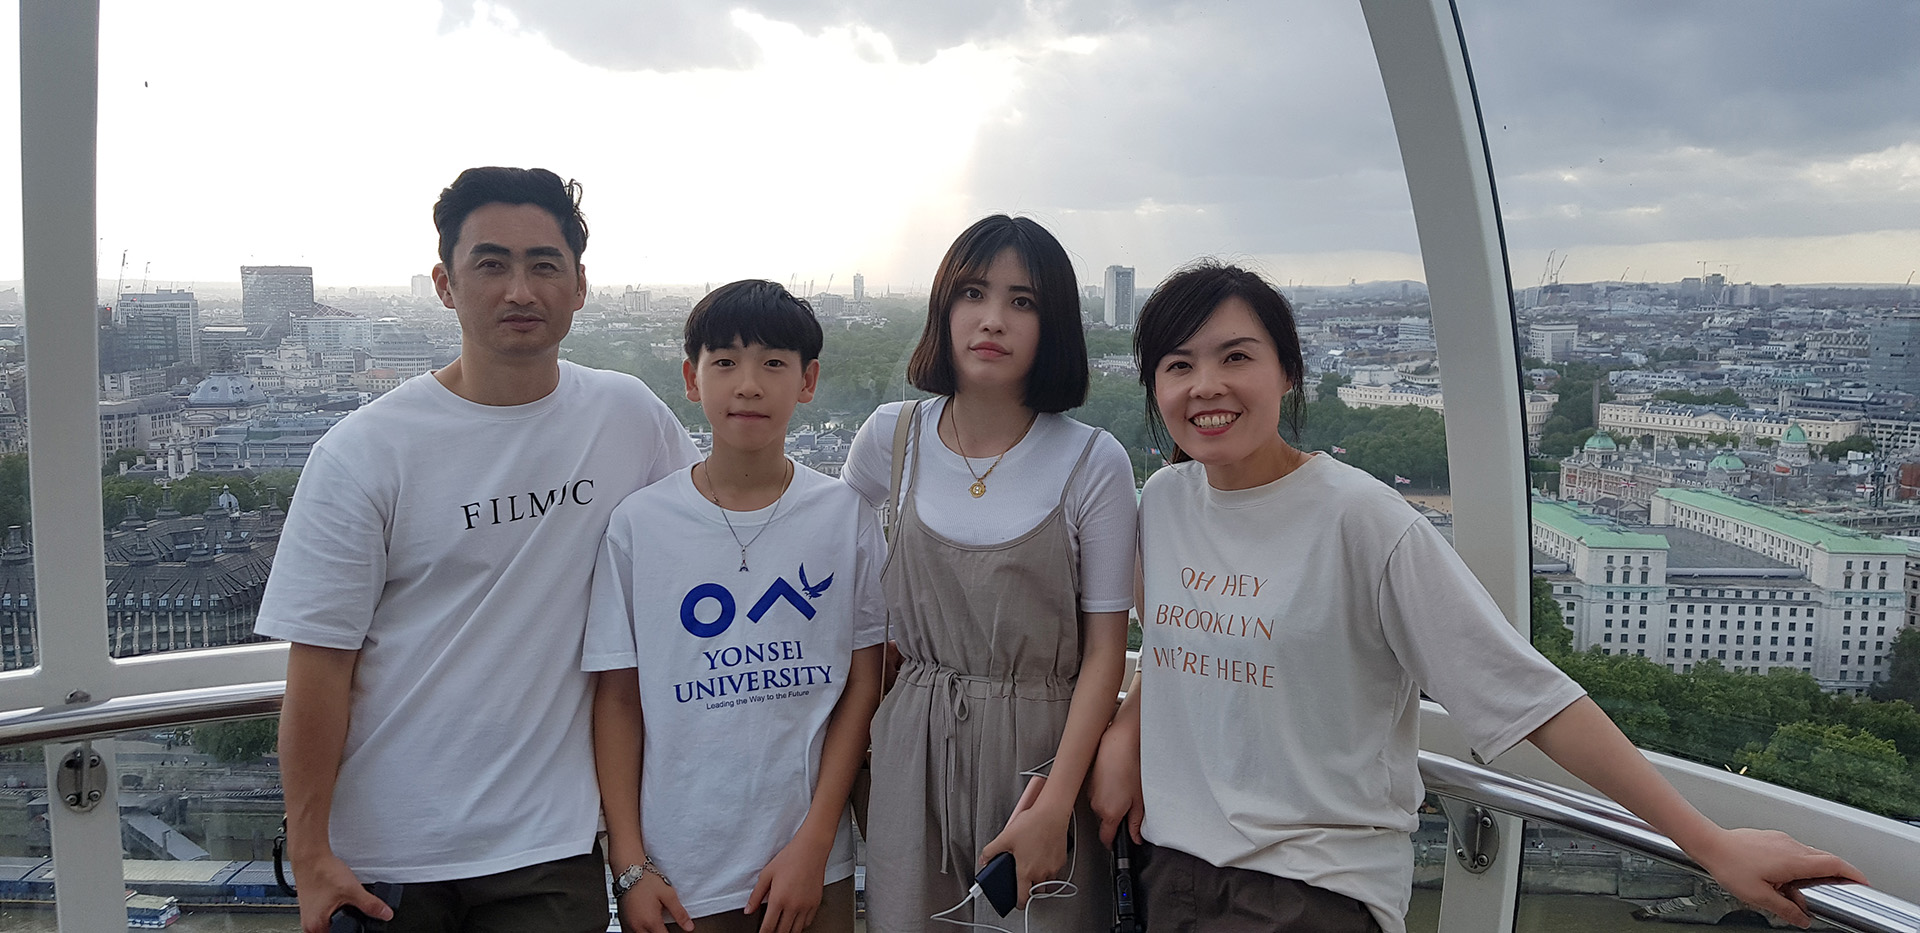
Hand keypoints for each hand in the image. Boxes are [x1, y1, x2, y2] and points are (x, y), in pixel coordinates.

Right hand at [293, 852, 390, 932]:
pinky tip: (337, 899)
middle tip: (348, 908)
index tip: (358, 921)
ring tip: (341, 901)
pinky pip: (327, 916)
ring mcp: (310, 917)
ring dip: (341, 917)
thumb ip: (371, 905)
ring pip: (331, 925)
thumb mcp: (352, 890)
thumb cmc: (323, 872)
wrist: (311, 857)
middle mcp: (310, 925)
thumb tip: (385, 914)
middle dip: (349, 923)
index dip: (353, 930)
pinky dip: (336, 911)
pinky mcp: (312, 909)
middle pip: (337, 931)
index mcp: (317, 927)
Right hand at [617, 873, 693, 932]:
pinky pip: (631, 931)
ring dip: (649, 932)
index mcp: (651, 922)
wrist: (628, 869)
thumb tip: (689, 927)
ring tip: (656, 923)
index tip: (674, 930)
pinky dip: (640, 930)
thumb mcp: (668, 894)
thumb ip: (679, 913)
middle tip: (664, 925)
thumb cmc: (646, 879)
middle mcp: (637, 926)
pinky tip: (645, 923)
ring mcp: (628, 923)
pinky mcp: (623, 919)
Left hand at [747, 837, 830, 932]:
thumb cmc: (790, 858)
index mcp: (778, 899)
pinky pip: (807, 922)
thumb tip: (748, 910)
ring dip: (787, 931)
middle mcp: (793, 905)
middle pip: (782, 931)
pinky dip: (800, 926)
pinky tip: (795, 921)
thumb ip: (756, 895)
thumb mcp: (767, 874)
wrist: (811, 849)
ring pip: (796, 930)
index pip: (768, 927)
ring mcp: (806, 906)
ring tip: (781, 928)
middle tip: (770, 931)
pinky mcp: (815, 903)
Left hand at [978, 776, 1069, 909]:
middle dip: (1030, 889)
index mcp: (1025, 871)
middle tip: (1025, 881)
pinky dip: (1048, 869)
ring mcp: (1053, 868)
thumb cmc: (1031, 824)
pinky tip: (1042, 857)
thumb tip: (983, 860)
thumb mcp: (1005, 837)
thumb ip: (990, 852)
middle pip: (1036, 891)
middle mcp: (1041, 873)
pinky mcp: (1061, 861)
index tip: (1018, 903)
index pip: (1024, 897)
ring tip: (1033, 867)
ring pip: (1047, 882)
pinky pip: (1055, 871)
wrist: (1051, 814)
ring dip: (1040, 879)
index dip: (1019, 903)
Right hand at [1089, 726, 1143, 846]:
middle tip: (1129, 807)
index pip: (1106, 839)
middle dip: (1115, 819)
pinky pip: (1097, 796)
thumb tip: (1135, 837)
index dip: (1113, 843)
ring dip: (1110, 804)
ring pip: (1101, 808)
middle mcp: (1097, 807)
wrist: (1117, 746)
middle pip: (1105, 822)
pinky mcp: (1089, 784)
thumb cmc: (1129, 768)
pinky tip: (1115, 782)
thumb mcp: (1139, 800)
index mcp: (1110, 814)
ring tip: (1123, 790)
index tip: (1119, 843)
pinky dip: (1105, 793)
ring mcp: (1091, 795)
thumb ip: (1136, 823)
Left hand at [1691, 827, 1868, 927]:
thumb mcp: (1760, 896)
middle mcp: (1791, 846)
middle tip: (1839, 890)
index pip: (1834, 864)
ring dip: (1813, 871)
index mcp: (1794, 860)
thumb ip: (1785, 909)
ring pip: (1809, 855)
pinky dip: (1799, 864)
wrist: (1709, 843)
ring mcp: (1781, 840)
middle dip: (1836, 875)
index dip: (1853, 873)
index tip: (1863, 883)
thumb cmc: (1730, 865)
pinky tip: (1784, 878)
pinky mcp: (1772, 838)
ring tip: (1802, 890)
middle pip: (1826, 858)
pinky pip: (1794, 851)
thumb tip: (1802, 918)